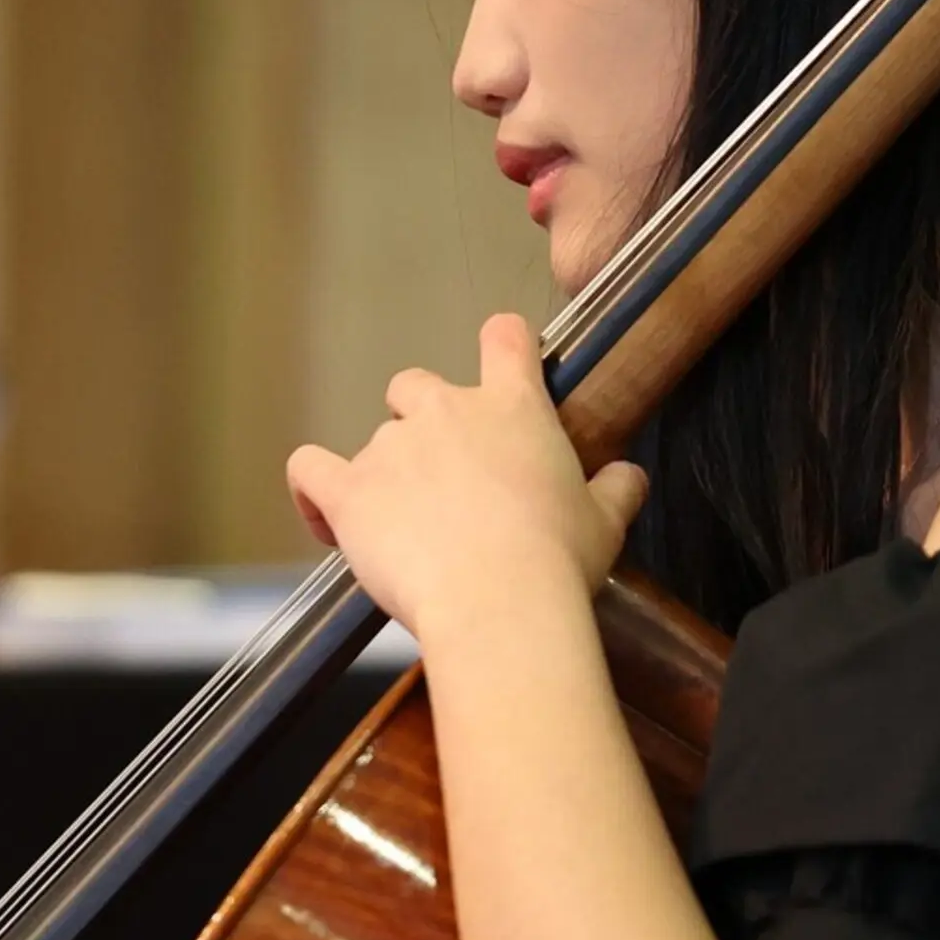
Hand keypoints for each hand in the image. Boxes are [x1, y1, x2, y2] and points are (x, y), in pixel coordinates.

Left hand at [286, 314, 647, 638]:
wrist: (500, 602)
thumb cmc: (559, 561)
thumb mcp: (605, 523)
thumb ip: (614, 491)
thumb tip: (629, 478)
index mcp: (514, 406)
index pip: (504, 338)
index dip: (501, 348)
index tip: (501, 375)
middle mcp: (446, 410)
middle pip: (414, 385)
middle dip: (421, 421)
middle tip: (444, 480)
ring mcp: (391, 448)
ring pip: (373, 441)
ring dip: (384, 476)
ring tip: (402, 533)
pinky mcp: (350, 491)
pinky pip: (310, 470)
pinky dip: (313, 492)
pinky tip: (327, 521)